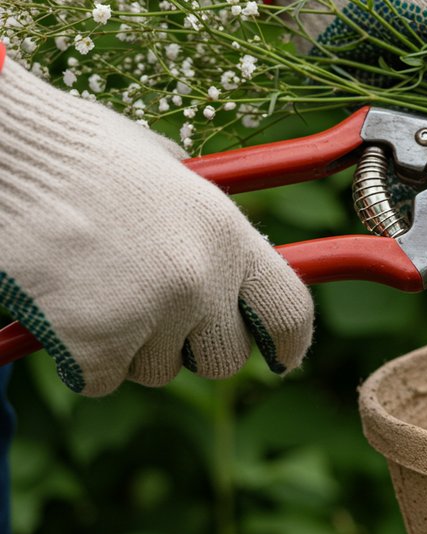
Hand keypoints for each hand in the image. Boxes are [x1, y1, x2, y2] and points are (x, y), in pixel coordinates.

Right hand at [0, 60, 314, 395]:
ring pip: (157, 370)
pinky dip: (79, 358)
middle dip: (192, 347)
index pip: (290, 312)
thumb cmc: (77, 154)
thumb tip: (225, 244)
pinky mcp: (96, 342)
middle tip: (149, 313)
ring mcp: (151, 312)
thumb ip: (204, 215)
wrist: (6, 156)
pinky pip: (100, 379)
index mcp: (228, 233)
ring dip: (129, 347)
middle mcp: (202, 278)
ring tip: (92, 287)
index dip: (289, 343)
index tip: (282, 358)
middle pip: (224, 359)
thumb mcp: (165, 168)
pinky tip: (60, 307)